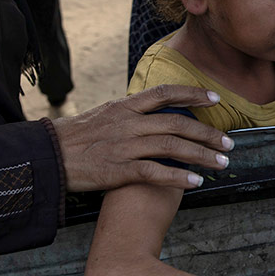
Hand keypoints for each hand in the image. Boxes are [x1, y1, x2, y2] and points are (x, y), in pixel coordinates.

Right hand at [51, 85, 232, 192]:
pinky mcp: (119, 171)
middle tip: (228, 142)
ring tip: (222, 162)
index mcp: (124, 106)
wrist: (46, 157)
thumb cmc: (74, 138)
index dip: (193, 94)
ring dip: (201, 155)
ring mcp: (125, 147)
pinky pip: (156, 173)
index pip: (165, 93)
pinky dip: (179, 177)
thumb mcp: (103, 115)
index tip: (214, 98)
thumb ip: (129, 113)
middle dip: (207, 132)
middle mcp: (128, 123)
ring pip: (172, 147)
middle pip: (177, 123)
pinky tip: (196, 181)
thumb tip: (152, 111)